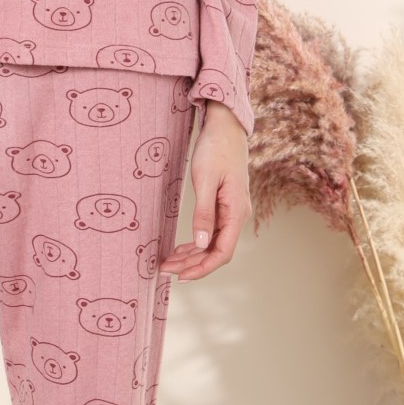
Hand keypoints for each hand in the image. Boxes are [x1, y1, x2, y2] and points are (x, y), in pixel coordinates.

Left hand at [159, 101, 249, 280]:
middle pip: (216, 252)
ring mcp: (232, 212)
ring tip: (168, 262)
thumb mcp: (205, 180)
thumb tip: (200, 243)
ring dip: (192, 256)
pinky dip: (196, 243)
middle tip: (165, 270)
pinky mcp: (224, 206)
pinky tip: (181, 248)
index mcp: (236, 212)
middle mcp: (237, 216)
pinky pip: (211, 232)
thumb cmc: (216, 149)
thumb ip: (203, 213)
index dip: (202, 268)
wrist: (225, 127)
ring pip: (213, 244)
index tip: (181, 277)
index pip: (222, 252)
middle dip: (192, 265)